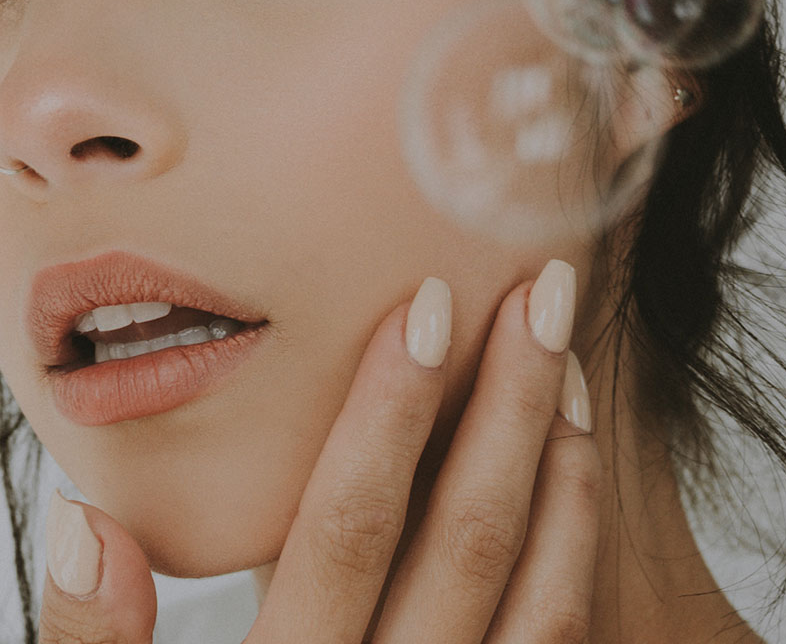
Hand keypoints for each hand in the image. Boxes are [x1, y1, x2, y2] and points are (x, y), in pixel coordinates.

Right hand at [39, 260, 599, 642]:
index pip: (350, 526)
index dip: (391, 411)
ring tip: (568, 358)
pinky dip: (578, 542)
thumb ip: (99, 641)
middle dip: (505, 404)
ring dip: (558, 464)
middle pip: (465, 537)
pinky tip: (576, 463)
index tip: (428, 305)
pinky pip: (560, 633)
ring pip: (538, 588)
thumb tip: (89, 518)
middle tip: (541, 294)